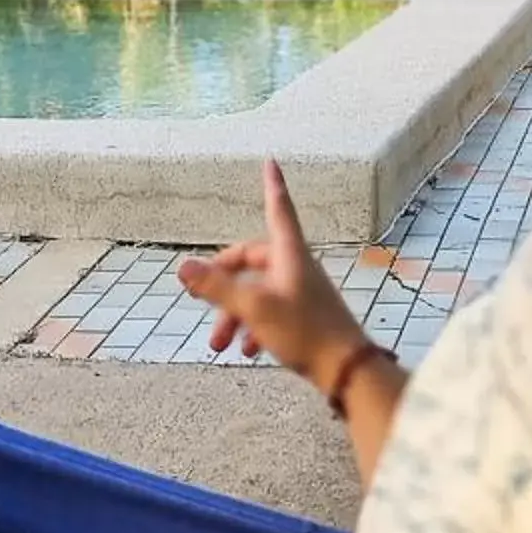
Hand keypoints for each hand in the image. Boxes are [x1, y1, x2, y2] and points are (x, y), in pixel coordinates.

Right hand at [177, 159, 369, 394]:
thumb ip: (218, 288)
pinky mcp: (305, 318)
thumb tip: (184, 268)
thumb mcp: (254, 309)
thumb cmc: (306, 333)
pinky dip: (253, 327)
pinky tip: (246, 351)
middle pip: (252, 262)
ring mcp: (302, 292)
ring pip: (257, 293)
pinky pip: (271, 313)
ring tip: (219, 345)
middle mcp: (297, 268)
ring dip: (234, 314)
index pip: (278, 209)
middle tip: (199, 302)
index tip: (271, 162)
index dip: (272, 185)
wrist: (347, 370)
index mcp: (290, 255)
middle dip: (223, 285)